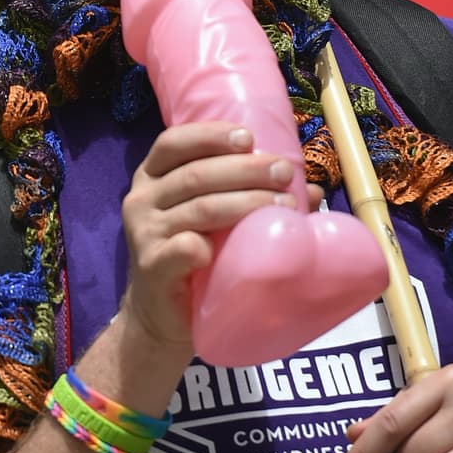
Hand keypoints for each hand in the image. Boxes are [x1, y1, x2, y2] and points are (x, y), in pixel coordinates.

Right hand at [119, 122, 321, 354]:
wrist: (161, 317)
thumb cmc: (193, 258)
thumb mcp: (212, 220)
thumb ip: (248, 195)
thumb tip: (311, 190)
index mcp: (152, 177)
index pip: (174, 143)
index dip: (210, 135)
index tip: (249, 138)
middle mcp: (142, 199)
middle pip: (195, 175)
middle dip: (244, 170)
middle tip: (282, 172)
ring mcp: (144, 233)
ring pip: (199, 209)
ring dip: (245, 203)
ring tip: (283, 205)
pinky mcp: (152, 266)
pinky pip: (182, 248)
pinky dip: (206, 244)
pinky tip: (227, 247)